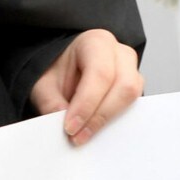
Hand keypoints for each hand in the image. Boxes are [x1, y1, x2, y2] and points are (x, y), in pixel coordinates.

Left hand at [30, 29, 144, 146]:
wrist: (66, 68)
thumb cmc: (57, 70)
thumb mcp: (44, 83)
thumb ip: (50, 102)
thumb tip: (69, 126)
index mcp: (95, 42)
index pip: (100, 74)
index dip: (86, 104)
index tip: (70, 128)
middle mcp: (120, 53)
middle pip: (124, 86)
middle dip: (100, 116)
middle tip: (78, 136)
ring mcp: (132, 70)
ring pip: (132, 97)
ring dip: (110, 120)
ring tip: (85, 135)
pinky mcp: (135, 88)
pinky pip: (134, 106)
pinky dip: (116, 121)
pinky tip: (98, 131)